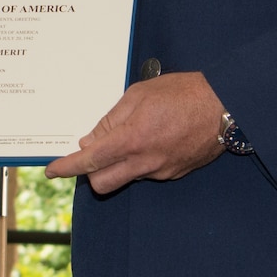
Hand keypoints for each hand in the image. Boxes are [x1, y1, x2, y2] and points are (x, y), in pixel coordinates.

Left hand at [45, 72, 226, 195]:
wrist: (224, 105)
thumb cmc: (182, 93)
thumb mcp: (138, 95)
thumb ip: (111, 121)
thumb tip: (90, 141)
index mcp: (132, 140)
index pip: (90, 161)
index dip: (67, 168)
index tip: (52, 170)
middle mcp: (145, 162)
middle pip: (102, 183)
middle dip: (91, 173)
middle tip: (94, 153)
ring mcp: (161, 171)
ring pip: (126, 178)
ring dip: (119, 164)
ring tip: (135, 135)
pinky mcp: (175, 173)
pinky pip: (147, 173)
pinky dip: (141, 161)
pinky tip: (154, 139)